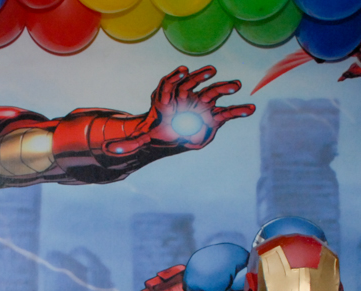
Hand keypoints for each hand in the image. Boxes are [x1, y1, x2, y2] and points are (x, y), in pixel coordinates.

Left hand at [124, 66, 253, 153]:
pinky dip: (239, 111)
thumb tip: (109, 150)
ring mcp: (201, 105)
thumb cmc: (158, 132)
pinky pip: (227, 113)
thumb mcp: (143, 139)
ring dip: (224, 88)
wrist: (173, 134)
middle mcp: (186, 98)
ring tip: (235, 86)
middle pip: (194, 85)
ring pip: (213, 93)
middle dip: (203, 78)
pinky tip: (251, 109)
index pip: (170, 85)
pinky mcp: (213, 117)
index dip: (175, 77)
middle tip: (212, 72)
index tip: (182, 71)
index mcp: (169, 99)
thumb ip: (130, 144)